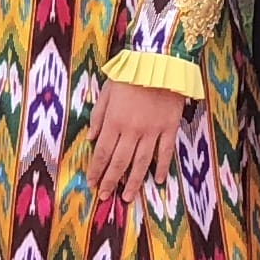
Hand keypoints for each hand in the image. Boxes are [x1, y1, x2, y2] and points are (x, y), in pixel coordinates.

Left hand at [86, 80, 189, 207]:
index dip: (96, 170)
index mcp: (114, 121)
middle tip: (106, 196)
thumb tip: (90, 139)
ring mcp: (152, 131)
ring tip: (129, 197)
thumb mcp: (107, 91)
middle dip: (111, 181)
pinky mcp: (169, 128)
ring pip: (141, 162)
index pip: (102, 152)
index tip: (92, 183)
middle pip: (119, 162)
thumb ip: (98, 116)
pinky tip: (159, 180)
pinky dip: (162, 167)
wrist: (160, 62)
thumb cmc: (131, 74)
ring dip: (134, 182)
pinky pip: (166, 152)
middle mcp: (132, 131)